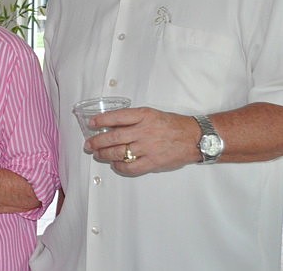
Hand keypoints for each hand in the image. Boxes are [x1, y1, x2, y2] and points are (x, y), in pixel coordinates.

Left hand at [84, 107, 199, 175]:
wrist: (194, 138)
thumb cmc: (173, 125)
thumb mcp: (152, 114)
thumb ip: (134, 119)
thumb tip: (113, 125)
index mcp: (144, 116)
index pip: (117, 117)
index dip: (101, 120)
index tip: (91, 123)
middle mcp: (144, 131)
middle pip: (114, 137)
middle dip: (98, 141)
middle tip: (89, 144)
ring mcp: (148, 147)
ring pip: (119, 152)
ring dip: (105, 154)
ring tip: (97, 154)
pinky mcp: (152, 162)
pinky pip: (131, 167)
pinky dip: (120, 167)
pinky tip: (115, 165)